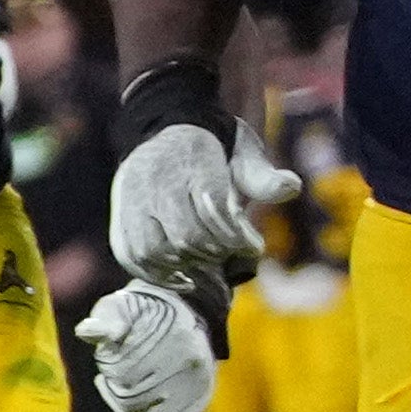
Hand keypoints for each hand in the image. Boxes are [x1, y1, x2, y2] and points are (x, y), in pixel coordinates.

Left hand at [75, 279, 219, 411]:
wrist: (183, 310)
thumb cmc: (143, 310)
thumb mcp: (121, 305)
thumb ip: (105, 319)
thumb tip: (85, 331)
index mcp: (179, 340)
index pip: (127, 373)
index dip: (109, 368)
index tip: (107, 356)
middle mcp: (196, 368)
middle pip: (136, 399)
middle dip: (116, 388)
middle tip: (112, 373)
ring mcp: (200, 389)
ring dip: (127, 407)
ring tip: (122, 387)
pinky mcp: (199, 403)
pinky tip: (132, 406)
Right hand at [107, 121, 276, 290]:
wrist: (165, 133)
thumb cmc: (213, 151)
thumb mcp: (244, 151)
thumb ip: (263, 176)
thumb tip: (292, 188)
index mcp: (192, 160)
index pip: (214, 209)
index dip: (236, 236)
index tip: (253, 247)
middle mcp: (156, 182)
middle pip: (185, 236)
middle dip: (214, 252)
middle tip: (230, 255)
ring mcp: (131, 201)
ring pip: (154, 250)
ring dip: (185, 266)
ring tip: (205, 266)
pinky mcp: (118, 219)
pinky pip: (130, 255)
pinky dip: (155, 274)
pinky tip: (180, 278)